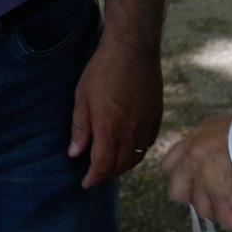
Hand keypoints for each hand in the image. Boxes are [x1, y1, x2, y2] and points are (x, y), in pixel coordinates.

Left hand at [70, 37, 163, 187]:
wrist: (133, 48)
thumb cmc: (103, 70)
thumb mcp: (82, 98)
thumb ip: (80, 128)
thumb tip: (75, 153)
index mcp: (110, 128)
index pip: (102, 165)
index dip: (93, 177)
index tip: (86, 183)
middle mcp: (131, 131)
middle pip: (120, 165)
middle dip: (107, 173)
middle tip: (96, 173)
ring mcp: (146, 124)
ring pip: (136, 156)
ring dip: (123, 165)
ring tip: (111, 164)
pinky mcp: (156, 116)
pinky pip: (148, 143)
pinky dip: (137, 151)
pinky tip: (129, 146)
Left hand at [163, 114, 231, 230]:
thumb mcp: (225, 129)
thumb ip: (213, 149)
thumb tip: (220, 173)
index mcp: (194, 140)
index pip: (169, 166)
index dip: (183, 179)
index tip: (196, 182)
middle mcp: (193, 159)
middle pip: (177, 193)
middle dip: (195, 199)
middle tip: (216, 196)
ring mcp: (205, 178)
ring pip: (203, 209)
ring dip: (221, 209)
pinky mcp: (222, 194)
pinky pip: (226, 219)